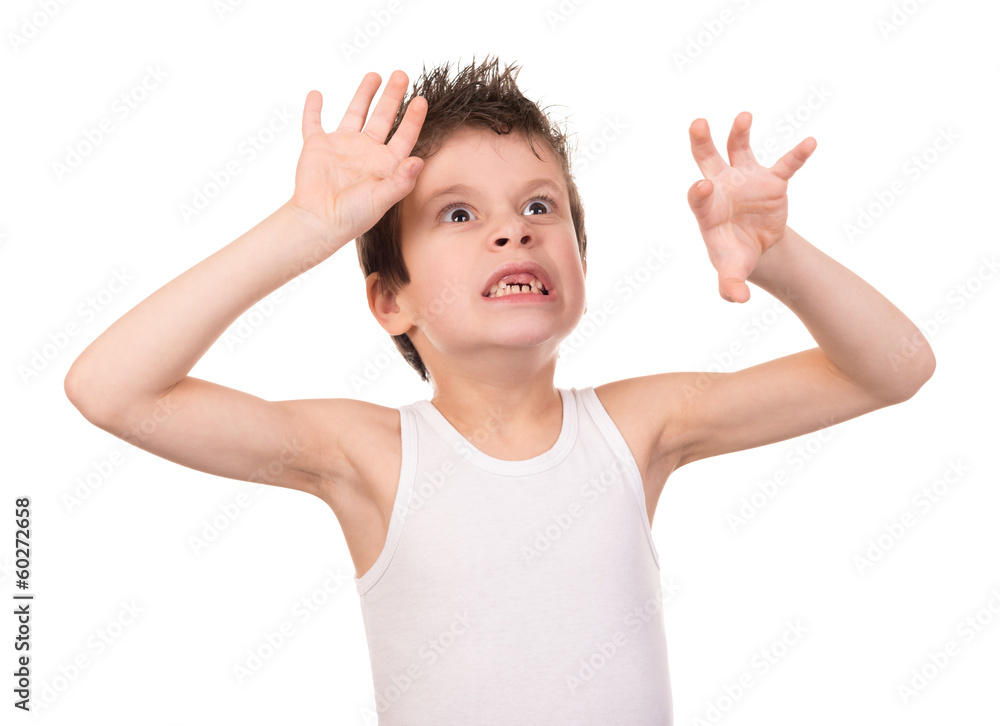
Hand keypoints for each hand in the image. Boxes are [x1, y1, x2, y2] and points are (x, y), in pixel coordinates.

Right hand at [288, 70, 426, 247]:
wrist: (319, 221)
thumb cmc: (353, 216)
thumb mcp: (383, 199)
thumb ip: (402, 181)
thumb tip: (419, 161)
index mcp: (385, 164)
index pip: (404, 136)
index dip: (413, 118)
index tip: (421, 100)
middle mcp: (366, 151)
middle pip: (383, 117)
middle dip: (392, 96)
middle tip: (401, 75)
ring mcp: (342, 147)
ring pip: (354, 113)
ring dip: (363, 94)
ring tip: (374, 75)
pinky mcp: (318, 146)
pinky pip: (313, 123)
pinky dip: (313, 109)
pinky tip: (317, 94)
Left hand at [687, 112, 814, 301]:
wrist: (755, 247)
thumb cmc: (734, 256)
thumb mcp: (731, 272)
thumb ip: (730, 285)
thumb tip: (737, 300)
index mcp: (707, 209)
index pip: (698, 196)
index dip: (699, 191)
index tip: (703, 185)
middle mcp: (722, 186)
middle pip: (706, 158)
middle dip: (700, 141)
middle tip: (696, 124)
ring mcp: (745, 179)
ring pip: (738, 149)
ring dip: (739, 133)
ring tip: (743, 117)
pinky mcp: (771, 181)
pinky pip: (785, 165)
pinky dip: (797, 155)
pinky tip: (810, 143)